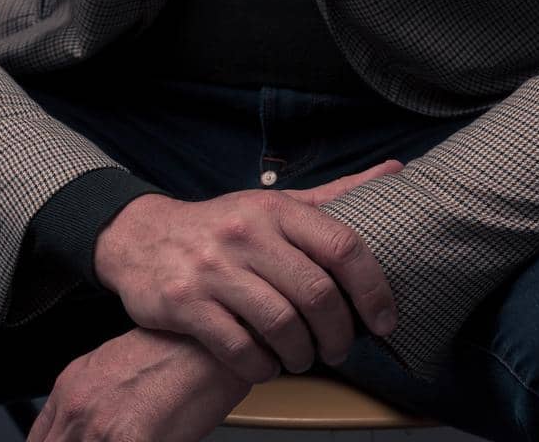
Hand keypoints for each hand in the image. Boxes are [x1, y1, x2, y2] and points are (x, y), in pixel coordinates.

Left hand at [28, 323, 250, 441]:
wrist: (211, 346)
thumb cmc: (176, 352)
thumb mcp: (116, 368)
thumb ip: (90, 402)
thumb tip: (84, 434)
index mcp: (69, 387)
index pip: (39, 440)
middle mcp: (77, 406)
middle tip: (108, 440)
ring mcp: (99, 427)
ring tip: (129, 438)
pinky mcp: (130, 441)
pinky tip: (151, 441)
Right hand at [92, 156, 403, 383]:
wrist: (142, 239)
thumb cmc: (225, 227)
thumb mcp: (275, 204)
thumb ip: (335, 195)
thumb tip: (396, 171)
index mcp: (275, 209)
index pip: (341, 246)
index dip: (372, 289)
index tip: (383, 320)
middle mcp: (247, 233)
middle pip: (316, 293)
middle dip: (338, 334)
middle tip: (340, 348)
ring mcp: (215, 268)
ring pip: (281, 325)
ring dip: (302, 355)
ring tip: (303, 358)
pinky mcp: (187, 303)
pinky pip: (240, 349)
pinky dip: (262, 367)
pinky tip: (266, 364)